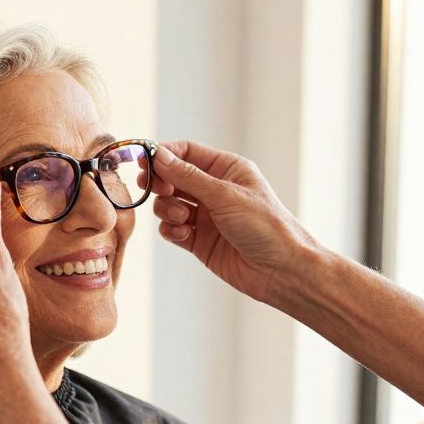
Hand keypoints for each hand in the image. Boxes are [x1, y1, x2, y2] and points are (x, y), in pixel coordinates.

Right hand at [151, 140, 321, 304]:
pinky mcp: (199, 240)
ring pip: (168, 204)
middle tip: (156, 188)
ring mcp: (206, 216)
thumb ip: (187, 176)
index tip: (143, 161)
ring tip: (183, 219)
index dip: (163, 155)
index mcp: (227, 169)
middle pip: (173, 177)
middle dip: (161, 183)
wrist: (280, 271)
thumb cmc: (265, 226)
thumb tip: (159, 155)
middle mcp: (214, 190)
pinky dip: (172, 230)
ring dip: (168, 209)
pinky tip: (185, 234)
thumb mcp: (224, 195)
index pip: (186, 152)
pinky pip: (172, 229)